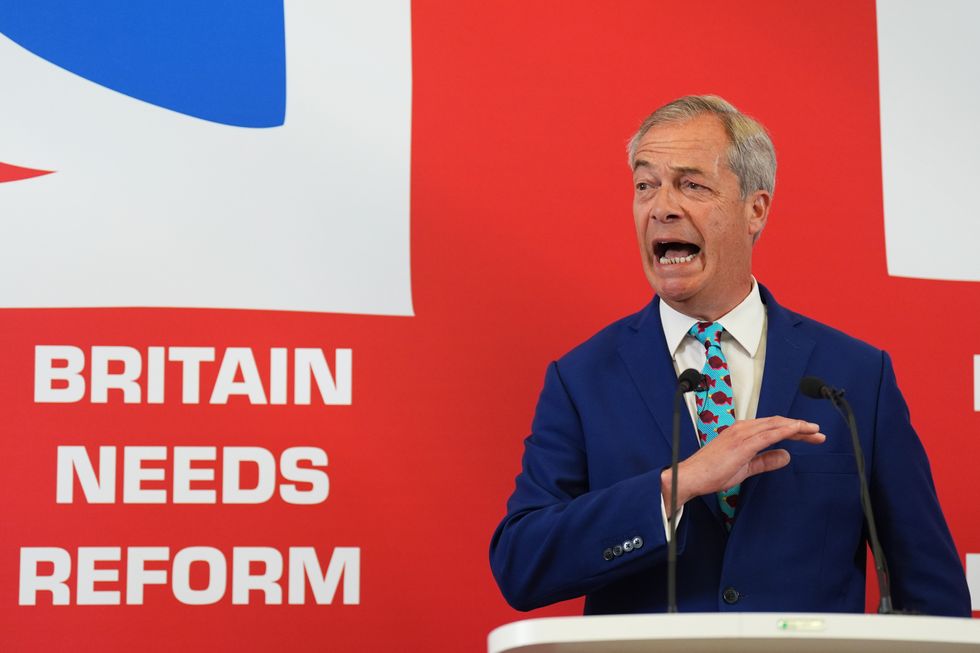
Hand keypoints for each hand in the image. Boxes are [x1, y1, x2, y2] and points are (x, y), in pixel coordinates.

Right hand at [661, 416, 824, 511]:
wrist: (692, 476)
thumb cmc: (712, 472)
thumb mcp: (745, 467)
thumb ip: (766, 461)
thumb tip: (786, 456)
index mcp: (742, 432)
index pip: (773, 427)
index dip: (794, 430)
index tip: (810, 436)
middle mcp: (742, 429)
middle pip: (778, 423)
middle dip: (801, 428)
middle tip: (819, 434)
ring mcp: (742, 434)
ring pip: (776, 425)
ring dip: (797, 427)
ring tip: (815, 432)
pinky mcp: (742, 443)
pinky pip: (769, 434)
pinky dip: (785, 430)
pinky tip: (798, 431)